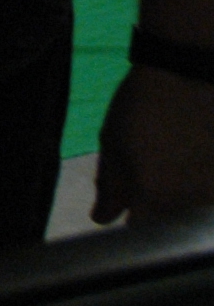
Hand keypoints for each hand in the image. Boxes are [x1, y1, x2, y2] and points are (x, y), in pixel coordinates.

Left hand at [95, 64, 213, 222]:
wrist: (191, 73)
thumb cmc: (142, 105)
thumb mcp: (112, 141)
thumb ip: (109, 185)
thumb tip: (102, 219)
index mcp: (154, 197)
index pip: (140, 233)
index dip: (132, 225)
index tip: (128, 209)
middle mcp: (190, 203)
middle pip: (171, 222)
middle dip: (158, 207)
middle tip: (152, 171)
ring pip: (194, 208)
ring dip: (183, 194)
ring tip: (175, 155)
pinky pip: (210, 192)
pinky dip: (202, 181)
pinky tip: (194, 155)